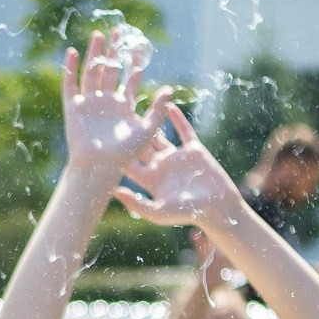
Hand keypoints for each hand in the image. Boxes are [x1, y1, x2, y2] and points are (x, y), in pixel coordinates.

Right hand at [61, 35, 173, 175]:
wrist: (98, 167)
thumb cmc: (124, 154)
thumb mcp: (147, 129)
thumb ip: (158, 109)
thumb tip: (170, 88)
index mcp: (124, 106)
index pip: (130, 79)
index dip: (134, 62)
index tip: (138, 45)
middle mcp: (106, 102)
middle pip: (110, 70)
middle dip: (114, 52)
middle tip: (118, 31)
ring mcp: (88, 103)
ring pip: (91, 72)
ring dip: (94, 54)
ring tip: (98, 35)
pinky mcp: (73, 107)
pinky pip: (70, 84)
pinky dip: (70, 69)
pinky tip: (72, 52)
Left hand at [117, 102, 245, 227]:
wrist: (218, 208)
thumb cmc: (187, 214)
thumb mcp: (158, 212)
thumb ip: (136, 203)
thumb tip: (113, 191)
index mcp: (150, 180)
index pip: (129, 163)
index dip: (115, 153)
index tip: (100, 140)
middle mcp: (161, 166)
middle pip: (140, 146)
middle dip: (129, 132)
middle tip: (112, 114)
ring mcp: (176, 157)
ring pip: (159, 136)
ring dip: (149, 121)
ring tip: (136, 106)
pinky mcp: (193, 150)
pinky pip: (183, 130)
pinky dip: (176, 118)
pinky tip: (168, 104)